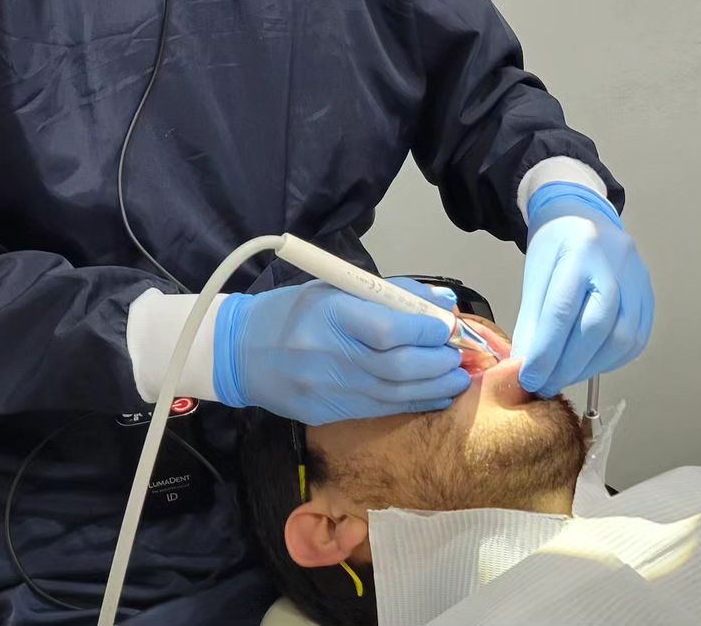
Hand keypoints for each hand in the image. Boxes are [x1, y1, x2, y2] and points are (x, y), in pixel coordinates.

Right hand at [212, 277, 470, 424]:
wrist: (240, 353)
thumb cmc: (293, 311)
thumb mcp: (335, 286)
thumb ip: (390, 294)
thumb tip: (442, 303)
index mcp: (330, 314)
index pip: (388, 329)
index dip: (426, 331)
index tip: (447, 327)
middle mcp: (330, 356)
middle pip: (397, 366)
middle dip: (438, 363)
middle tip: (460, 356)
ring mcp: (329, 390)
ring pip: (395, 393)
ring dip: (434, 387)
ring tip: (457, 377)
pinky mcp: (330, 414)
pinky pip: (381, 410)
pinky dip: (414, 403)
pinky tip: (435, 396)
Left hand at [512, 183, 653, 395]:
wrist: (584, 213)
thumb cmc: (556, 243)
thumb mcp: (536, 274)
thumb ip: (532, 321)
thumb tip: (528, 368)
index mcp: (581, 250)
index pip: (563, 311)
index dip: (545, 352)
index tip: (529, 378)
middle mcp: (617, 262)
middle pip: (597, 327)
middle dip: (568, 365)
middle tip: (545, 384)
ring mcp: (639, 278)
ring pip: (622, 338)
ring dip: (590, 367)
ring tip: (565, 375)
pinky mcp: (649, 295)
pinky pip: (636, 339)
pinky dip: (611, 359)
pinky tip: (589, 363)